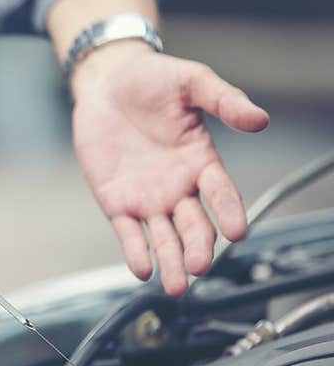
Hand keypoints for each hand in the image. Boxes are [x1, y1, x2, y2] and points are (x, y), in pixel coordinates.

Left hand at [71, 41, 269, 295]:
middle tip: (200, 265)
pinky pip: (128, 232)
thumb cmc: (151, 80)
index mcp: (201, 162)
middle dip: (199, 247)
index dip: (230, 212)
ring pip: (164, 237)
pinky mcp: (117, 202)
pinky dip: (135, 251)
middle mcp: (178, 187)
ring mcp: (148, 198)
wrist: (105, 82)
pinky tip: (142, 269)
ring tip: (176, 285)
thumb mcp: (191, 82)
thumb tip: (260, 119)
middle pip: (194, 224)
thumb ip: (224, 100)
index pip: (221, 194)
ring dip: (171, 261)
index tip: (239, 232)